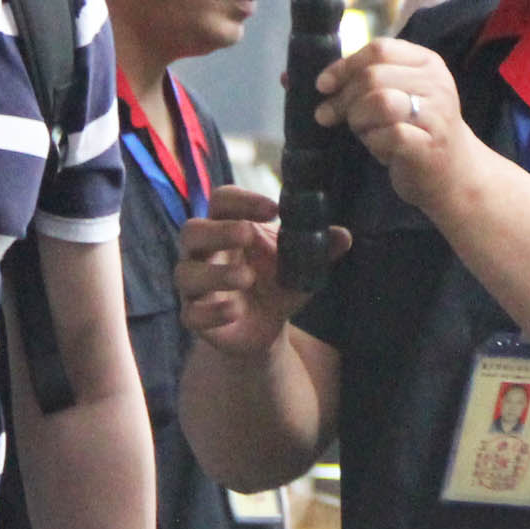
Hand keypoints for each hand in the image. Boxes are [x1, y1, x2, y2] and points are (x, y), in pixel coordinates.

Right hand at [177, 186, 343, 357]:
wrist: (266, 328)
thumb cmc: (277, 283)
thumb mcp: (301, 267)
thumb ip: (320, 250)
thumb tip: (344, 235)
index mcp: (227, 227)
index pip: (221, 201)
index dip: (243, 200)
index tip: (273, 209)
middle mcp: (203, 252)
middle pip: (191, 231)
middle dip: (218, 231)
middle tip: (248, 234)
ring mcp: (194, 286)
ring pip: (185, 273)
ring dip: (216, 273)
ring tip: (247, 277)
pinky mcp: (194, 317)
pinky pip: (191, 313)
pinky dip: (212, 312)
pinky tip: (235, 311)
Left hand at [315, 40, 485, 212]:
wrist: (455, 174)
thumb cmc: (417, 131)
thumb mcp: (398, 95)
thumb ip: (366, 81)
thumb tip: (314, 81)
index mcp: (427, 62)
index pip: (380, 49)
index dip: (345, 65)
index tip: (324, 85)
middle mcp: (436, 83)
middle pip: (374, 76)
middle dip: (344, 97)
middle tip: (329, 116)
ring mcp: (436, 114)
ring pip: (380, 101)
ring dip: (359, 119)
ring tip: (363, 132)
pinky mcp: (430, 144)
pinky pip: (389, 134)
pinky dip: (374, 142)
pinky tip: (380, 149)